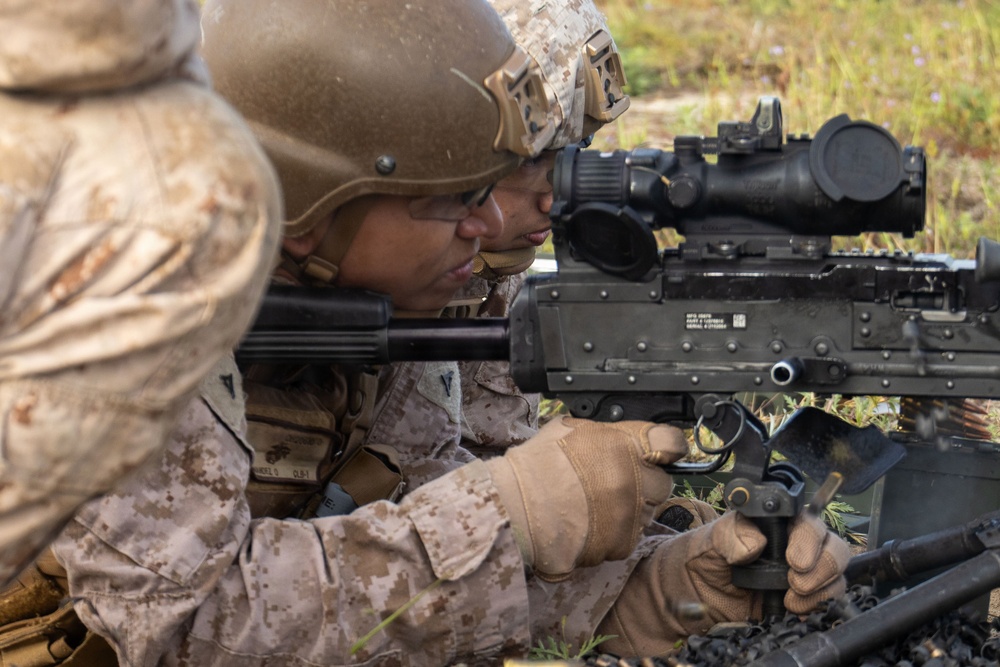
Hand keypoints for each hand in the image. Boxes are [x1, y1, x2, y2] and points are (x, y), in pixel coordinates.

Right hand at [485, 416, 687, 580]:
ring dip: (630, 509)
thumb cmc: (535, 466)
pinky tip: (591, 526)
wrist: (515, 509)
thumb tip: (620, 438)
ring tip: (598, 507)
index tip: (663, 452)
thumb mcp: (570, 430)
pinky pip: (629, 537)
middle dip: (644, 482)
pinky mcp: (622, 542)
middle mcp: (634, 478)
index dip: (667, 446)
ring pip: (647, 512)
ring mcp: (630, 513)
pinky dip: (615, 534)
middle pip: (662, 482)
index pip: (670, 440)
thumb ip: (605, 434)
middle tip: (616, 483)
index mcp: (624, 444)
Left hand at [597, 511, 850, 656]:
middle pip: (832, 544)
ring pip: (834, 571)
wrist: (692, 596)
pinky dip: (819, 604)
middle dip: (821, 564)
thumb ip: (728, 536)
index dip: (808, 536)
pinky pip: (828, 597)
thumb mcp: (706, 542)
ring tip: (791, 599)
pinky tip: (795, 609)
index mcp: (773, 521)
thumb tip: (755, 541)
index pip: (807, 518)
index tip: (793, 557)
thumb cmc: (698, 558)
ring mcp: (800, 569)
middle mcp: (793, 541)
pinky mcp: (802, 596)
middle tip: (794, 581)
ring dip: (821, 587)